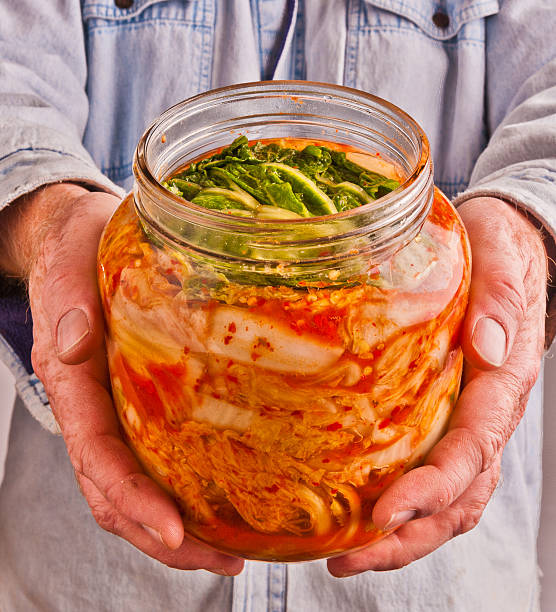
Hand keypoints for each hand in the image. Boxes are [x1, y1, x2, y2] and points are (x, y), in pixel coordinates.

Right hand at [3, 184, 242, 575]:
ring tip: (227, 551)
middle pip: (115, 492)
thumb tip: (75, 345)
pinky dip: (176, 491)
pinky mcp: (133, 401)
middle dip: (162, 536)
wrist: (74, 236)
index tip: (175, 529)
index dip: (133, 498)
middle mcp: (90, 407)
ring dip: (173, 528)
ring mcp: (111, 409)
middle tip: (221, 559)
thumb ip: (68, 304)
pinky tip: (215, 500)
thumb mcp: (70, 266)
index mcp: (72, 382)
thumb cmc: (75, 248)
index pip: (98, 457)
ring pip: (130, 487)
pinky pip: (148, 458)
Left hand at [328, 196, 546, 576]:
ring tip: (346, 555)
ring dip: (402, 536)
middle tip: (350, 557)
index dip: (431, 489)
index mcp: (502, 385)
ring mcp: (467, 421)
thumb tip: (487, 346)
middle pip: (457, 496)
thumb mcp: (503, 260)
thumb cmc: (502, 253)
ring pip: (447, 498)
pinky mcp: (445, 416)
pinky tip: (360, 515)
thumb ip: (500, 299)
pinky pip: (431, 472)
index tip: (386, 513)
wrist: (505, 249)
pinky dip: (402, 506)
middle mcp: (487, 415)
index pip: (470, 452)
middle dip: (408, 536)